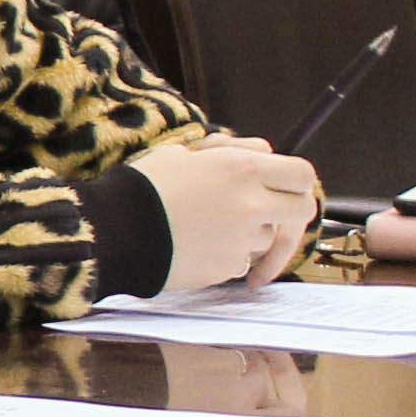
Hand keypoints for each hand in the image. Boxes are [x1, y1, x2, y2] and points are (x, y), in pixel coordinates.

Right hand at [131, 133, 324, 290]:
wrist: (114, 232)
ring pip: (268, 238)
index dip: (297, 181)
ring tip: (208, 227)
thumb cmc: (142, 187)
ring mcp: (243, 239)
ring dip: (250, 233)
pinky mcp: (229, 267)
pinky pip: (241, 261)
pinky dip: (225, 255)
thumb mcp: (181, 153)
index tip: (286, 186)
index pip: (301, 174)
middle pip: (301, 210)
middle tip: (271, 216)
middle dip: (290, 214)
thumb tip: (264, 151)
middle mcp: (252, 204)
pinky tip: (196, 246)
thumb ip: (231, 150)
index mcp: (242, 169)